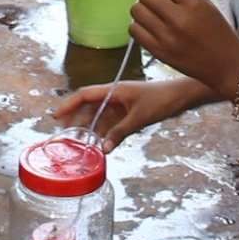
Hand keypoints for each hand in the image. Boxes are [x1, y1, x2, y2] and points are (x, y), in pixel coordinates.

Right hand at [53, 79, 192, 152]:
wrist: (182, 97)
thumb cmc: (162, 100)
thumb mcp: (139, 118)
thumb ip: (120, 133)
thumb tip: (103, 149)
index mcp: (114, 90)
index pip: (85, 95)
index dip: (69, 104)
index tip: (56, 116)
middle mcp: (115, 96)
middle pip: (89, 106)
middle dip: (76, 119)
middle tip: (64, 133)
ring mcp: (122, 105)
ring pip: (100, 116)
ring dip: (90, 127)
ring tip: (78, 141)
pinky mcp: (129, 113)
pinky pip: (112, 123)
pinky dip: (104, 132)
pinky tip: (99, 143)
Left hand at [131, 0, 238, 96]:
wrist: (226, 65)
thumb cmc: (217, 29)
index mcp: (193, 2)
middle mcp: (178, 19)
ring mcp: (166, 38)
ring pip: (136, 10)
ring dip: (141, 6)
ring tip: (153, 9)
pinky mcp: (158, 53)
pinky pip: (134, 30)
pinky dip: (138, 24)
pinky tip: (150, 24)